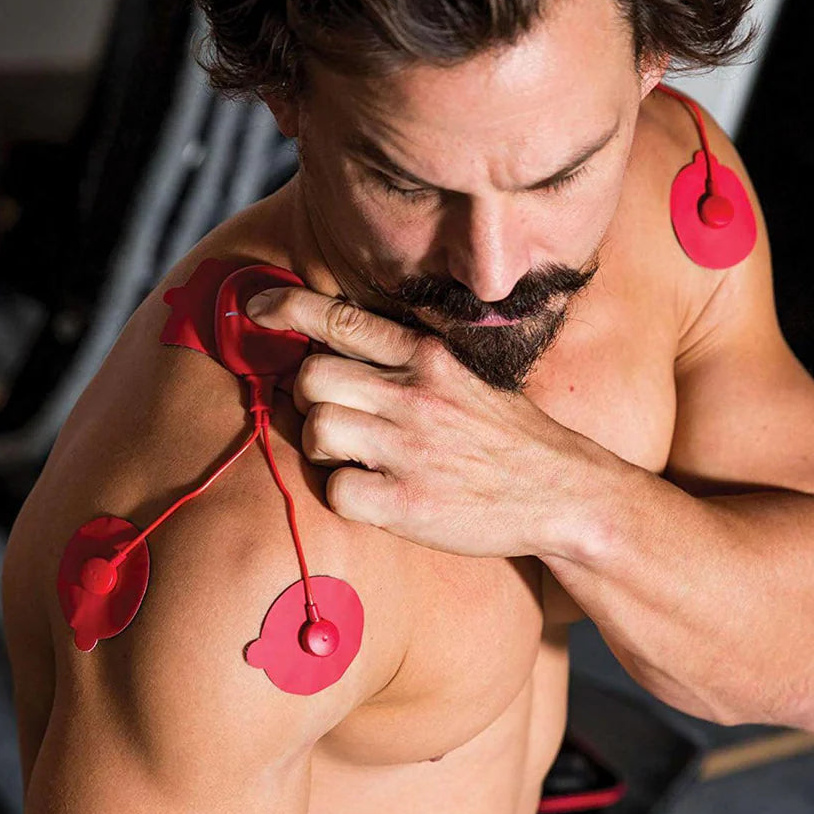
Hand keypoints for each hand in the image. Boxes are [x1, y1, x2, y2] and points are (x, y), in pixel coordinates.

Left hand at [244, 284, 576, 556]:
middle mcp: (414, 395)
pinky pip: (336, 491)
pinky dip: (346, 496)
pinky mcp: (405, 505)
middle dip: (309, 399)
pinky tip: (378, 495)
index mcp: (427, 357)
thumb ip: (405, 360)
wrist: (561, 492)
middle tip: (335, 418)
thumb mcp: (463, 377)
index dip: (284, 309)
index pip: (339, 320)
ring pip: (316, 431)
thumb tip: (332, 348)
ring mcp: (408, 450)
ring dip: (324, 449)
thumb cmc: (504, 436)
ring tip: (359, 459)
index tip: (251, 310)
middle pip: (311, 378)